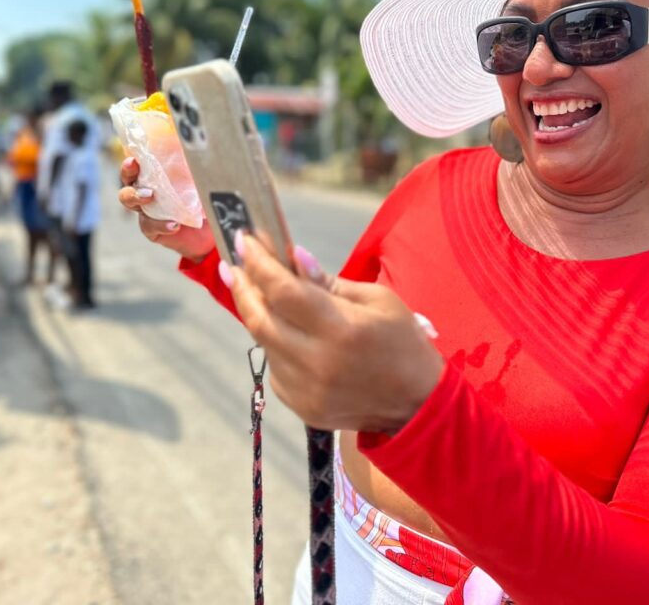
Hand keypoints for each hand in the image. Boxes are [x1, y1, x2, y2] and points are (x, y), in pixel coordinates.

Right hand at [118, 157, 214, 261]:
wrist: (212, 231)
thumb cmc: (206, 199)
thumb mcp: (203, 180)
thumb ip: (198, 168)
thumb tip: (202, 152)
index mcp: (157, 174)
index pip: (139, 161)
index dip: (133, 157)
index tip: (135, 156)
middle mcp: (146, 189)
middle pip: (128, 178)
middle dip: (128, 172)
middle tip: (134, 167)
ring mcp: (146, 210)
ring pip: (130, 200)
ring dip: (137, 196)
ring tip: (149, 195)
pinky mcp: (152, 229)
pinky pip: (149, 225)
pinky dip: (161, 224)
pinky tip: (174, 224)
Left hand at [221, 232, 443, 431]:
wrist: (417, 403)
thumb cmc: (403, 342)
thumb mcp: (378, 300)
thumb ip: (330, 283)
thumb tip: (293, 257)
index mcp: (342, 330)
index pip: (284, 291)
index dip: (259, 264)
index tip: (244, 241)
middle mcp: (318, 362)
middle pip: (261, 320)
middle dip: (242, 288)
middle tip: (231, 265)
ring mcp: (306, 390)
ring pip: (264, 343)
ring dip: (255, 314)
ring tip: (252, 290)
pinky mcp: (301, 407)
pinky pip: (275, 367)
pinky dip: (274, 343)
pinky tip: (282, 329)